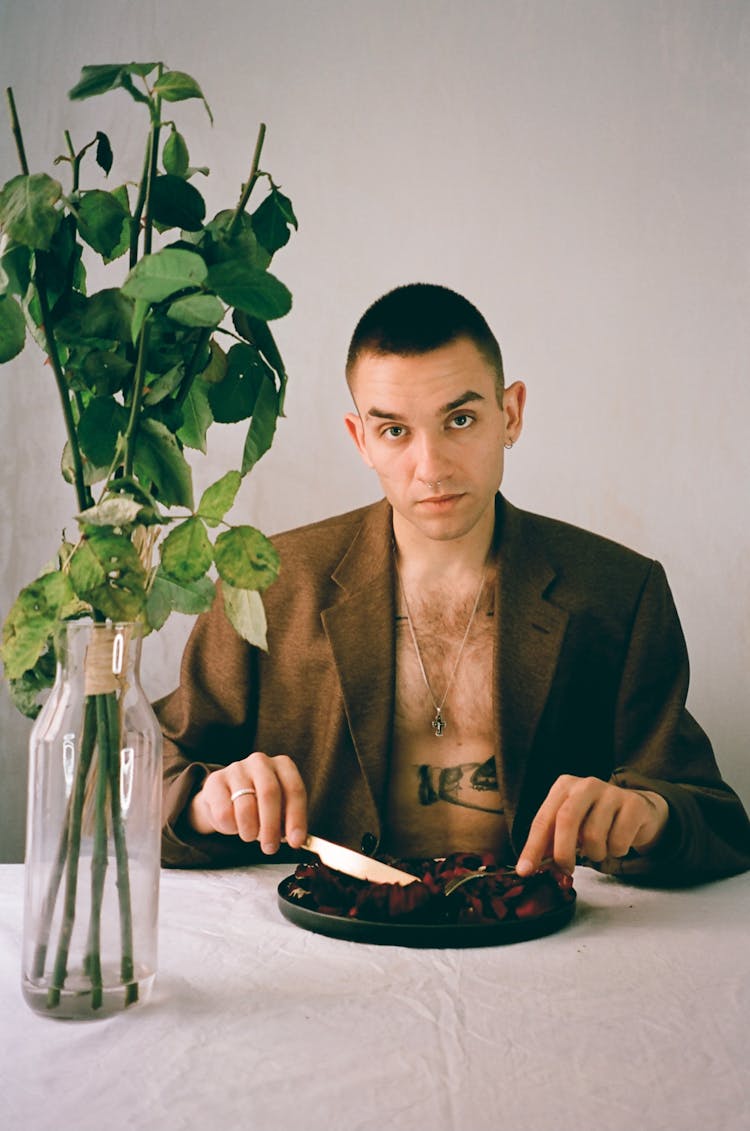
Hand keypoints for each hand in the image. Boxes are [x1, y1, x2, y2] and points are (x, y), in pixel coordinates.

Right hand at [187, 751, 307, 853]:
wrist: (224, 798)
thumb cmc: (259, 805)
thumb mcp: (278, 809)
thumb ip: (288, 822)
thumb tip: (296, 840)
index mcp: (283, 765)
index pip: (294, 790)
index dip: (297, 818)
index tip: (296, 842)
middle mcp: (261, 762)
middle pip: (269, 794)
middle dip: (271, 826)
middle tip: (270, 848)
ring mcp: (237, 769)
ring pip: (246, 806)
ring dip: (250, 830)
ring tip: (250, 836)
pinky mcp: (215, 780)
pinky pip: (224, 812)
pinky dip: (230, 827)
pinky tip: (233, 826)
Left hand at [516, 775, 669, 876]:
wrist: (636, 810)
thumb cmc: (596, 820)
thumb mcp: (571, 826)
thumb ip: (551, 842)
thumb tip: (530, 867)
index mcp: (563, 787)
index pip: (543, 819)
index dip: (533, 847)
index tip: (525, 871)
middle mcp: (585, 785)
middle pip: (566, 820)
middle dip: (563, 852)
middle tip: (566, 870)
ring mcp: (611, 792)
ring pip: (594, 835)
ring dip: (595, 854)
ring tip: (599, 849)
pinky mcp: (633, 804)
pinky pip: (618, 841)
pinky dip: (616, 851)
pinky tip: (617, 843)